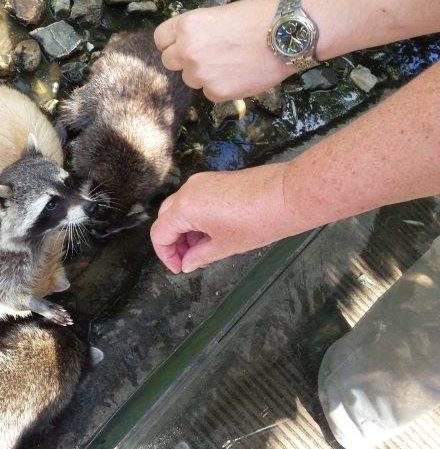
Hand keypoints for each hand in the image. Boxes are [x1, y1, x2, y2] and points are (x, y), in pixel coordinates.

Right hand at [150, 163, 297, 272]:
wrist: (289, 195)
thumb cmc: (258, 222)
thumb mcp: (225, 246)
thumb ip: (199, 256)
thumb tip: (187, 263)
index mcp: (185, 207)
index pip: (160, 233)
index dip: (166, 255)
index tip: (180, 268)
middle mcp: (188, 190)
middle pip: (167, 218)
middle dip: (174, 242)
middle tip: (190, 260)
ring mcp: (202, 182)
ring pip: (180, 209)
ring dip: (186, 231)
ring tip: (205, 250)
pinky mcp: (215, 179)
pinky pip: (195, 200)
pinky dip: (197, 218)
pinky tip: (214, 233)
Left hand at [154, 0, 293, 101]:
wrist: (289, 33)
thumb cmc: (259, 16)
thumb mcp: (219, 13)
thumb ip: (197, 30)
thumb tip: (187, 43)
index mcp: (187, 26)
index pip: (160, 39)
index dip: (172, 41)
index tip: (181, 43)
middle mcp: (188, 51)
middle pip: (169, 61)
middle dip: (184, 59)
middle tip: (207, 54)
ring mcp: (201, 75)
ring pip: (190, 79)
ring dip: (203, 74)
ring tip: (230, 62)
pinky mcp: (217, 93)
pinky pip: (209, 92)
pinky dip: (221, 86)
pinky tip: (240, 73)